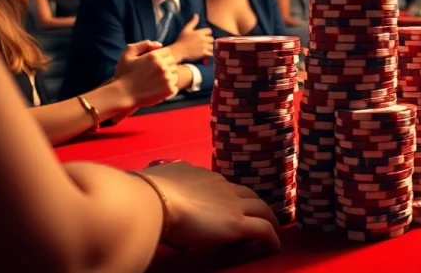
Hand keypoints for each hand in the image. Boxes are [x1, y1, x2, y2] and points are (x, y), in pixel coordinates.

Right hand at [113, 41, 178, 107]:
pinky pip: (175, 85)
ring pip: (175, 73)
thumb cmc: (123, 75)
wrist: (122, 95)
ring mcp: (167, 78)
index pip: (167, 52)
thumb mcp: (128, 54)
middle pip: (172, 62)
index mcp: (154, 56)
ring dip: (168, 76)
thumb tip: (160, 45)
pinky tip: (158, 89)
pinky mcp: (169, 90)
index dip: (161, 57)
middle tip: (153, 73)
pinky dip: (169, 87)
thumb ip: (143, 44)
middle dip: (165, 65)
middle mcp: (163, 66)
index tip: (153, 64)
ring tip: (155, 81)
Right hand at [140, 161, 280, 252]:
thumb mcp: (155, 182)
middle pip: (248, 193)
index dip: (228, 196)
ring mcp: (232, 204)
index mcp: (200, 175)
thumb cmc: (146, 194)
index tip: (228, 206)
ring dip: (268, 218)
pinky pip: (263, 230)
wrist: (153, 200)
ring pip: (262, 208)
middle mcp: (221, 185)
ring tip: (273, 228)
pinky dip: (272, 237)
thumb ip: (161, 186)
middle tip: (259, 215)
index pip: (221, 185)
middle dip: (255, 204)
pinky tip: (274, 245)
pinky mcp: (237, 223)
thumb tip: (153, 193)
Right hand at [171, 14, 213, 61]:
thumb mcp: (186, 29)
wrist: (178, 51)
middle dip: (209, 40)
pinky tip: (208, 53)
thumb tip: (196, 14)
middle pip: (212, 39)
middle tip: (205, 43)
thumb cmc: (181, 40)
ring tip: (207, 48)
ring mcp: (204, 46)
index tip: (203, 36)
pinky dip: (211, 53)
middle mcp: (203, 39)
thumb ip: (193, 22)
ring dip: (211, 47)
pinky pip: (211, 53)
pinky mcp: (203, 53)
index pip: (209, 31)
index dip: (207, 33)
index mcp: (199, 33)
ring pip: (213, 46)